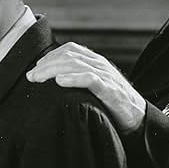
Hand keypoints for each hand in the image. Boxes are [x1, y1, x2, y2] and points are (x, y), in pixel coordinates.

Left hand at [27, 42, 145, 132]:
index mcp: (95, 61)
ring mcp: (106, 76)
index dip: (50, 56)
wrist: (137, 117)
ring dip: (53, 70)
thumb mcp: (93, 87)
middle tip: (31, 76)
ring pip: (76, 65)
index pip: (69, 49)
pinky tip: (60, 82)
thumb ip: (77, 80)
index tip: (35, 68)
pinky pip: (90, 79)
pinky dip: (74, 78)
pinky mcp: (110, 90)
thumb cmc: (111, 103)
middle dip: (46, 65)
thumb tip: (52, 82)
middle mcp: (99, 64)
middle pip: (68, 56)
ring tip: (38, 78)